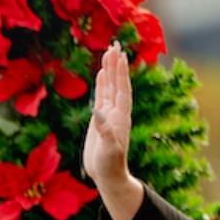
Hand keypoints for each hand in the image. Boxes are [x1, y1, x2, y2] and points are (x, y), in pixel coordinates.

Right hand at [85, 43, 144, 219]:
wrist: (108, 175)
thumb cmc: (110, 164)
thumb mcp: (108, 149)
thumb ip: (104, 131)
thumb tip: (98, 111)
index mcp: (120, 116)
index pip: (122, 89)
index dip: (121, 73)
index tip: (120, 54)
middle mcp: (117, 112)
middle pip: (117, 83)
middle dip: (116, 64)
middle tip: (115, 44)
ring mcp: (108, 114)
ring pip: (110, 87)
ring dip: (110, 70)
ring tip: (108, 52)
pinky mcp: (100, 120)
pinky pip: (101, 96)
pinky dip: (101, 84)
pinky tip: (100, 74)